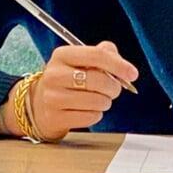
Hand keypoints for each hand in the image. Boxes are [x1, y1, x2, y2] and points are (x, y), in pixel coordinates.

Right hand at [23, 42, 139, 140]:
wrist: (40, 104)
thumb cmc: (69, 80)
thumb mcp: (82, 60)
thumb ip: (104, 54)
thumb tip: (122, 63)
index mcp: (62, 55)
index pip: (96, 55)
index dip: (119, 65)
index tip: (133, 74)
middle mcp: (54, 74)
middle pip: (98, 80)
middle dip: (114, 87)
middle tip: (113, 90)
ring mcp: (52, 97)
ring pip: (97, 101)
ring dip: (105, 102)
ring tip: (98, 100)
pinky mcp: (55, 117)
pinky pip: (91, 117)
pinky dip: (96, 114)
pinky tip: (88, 110)